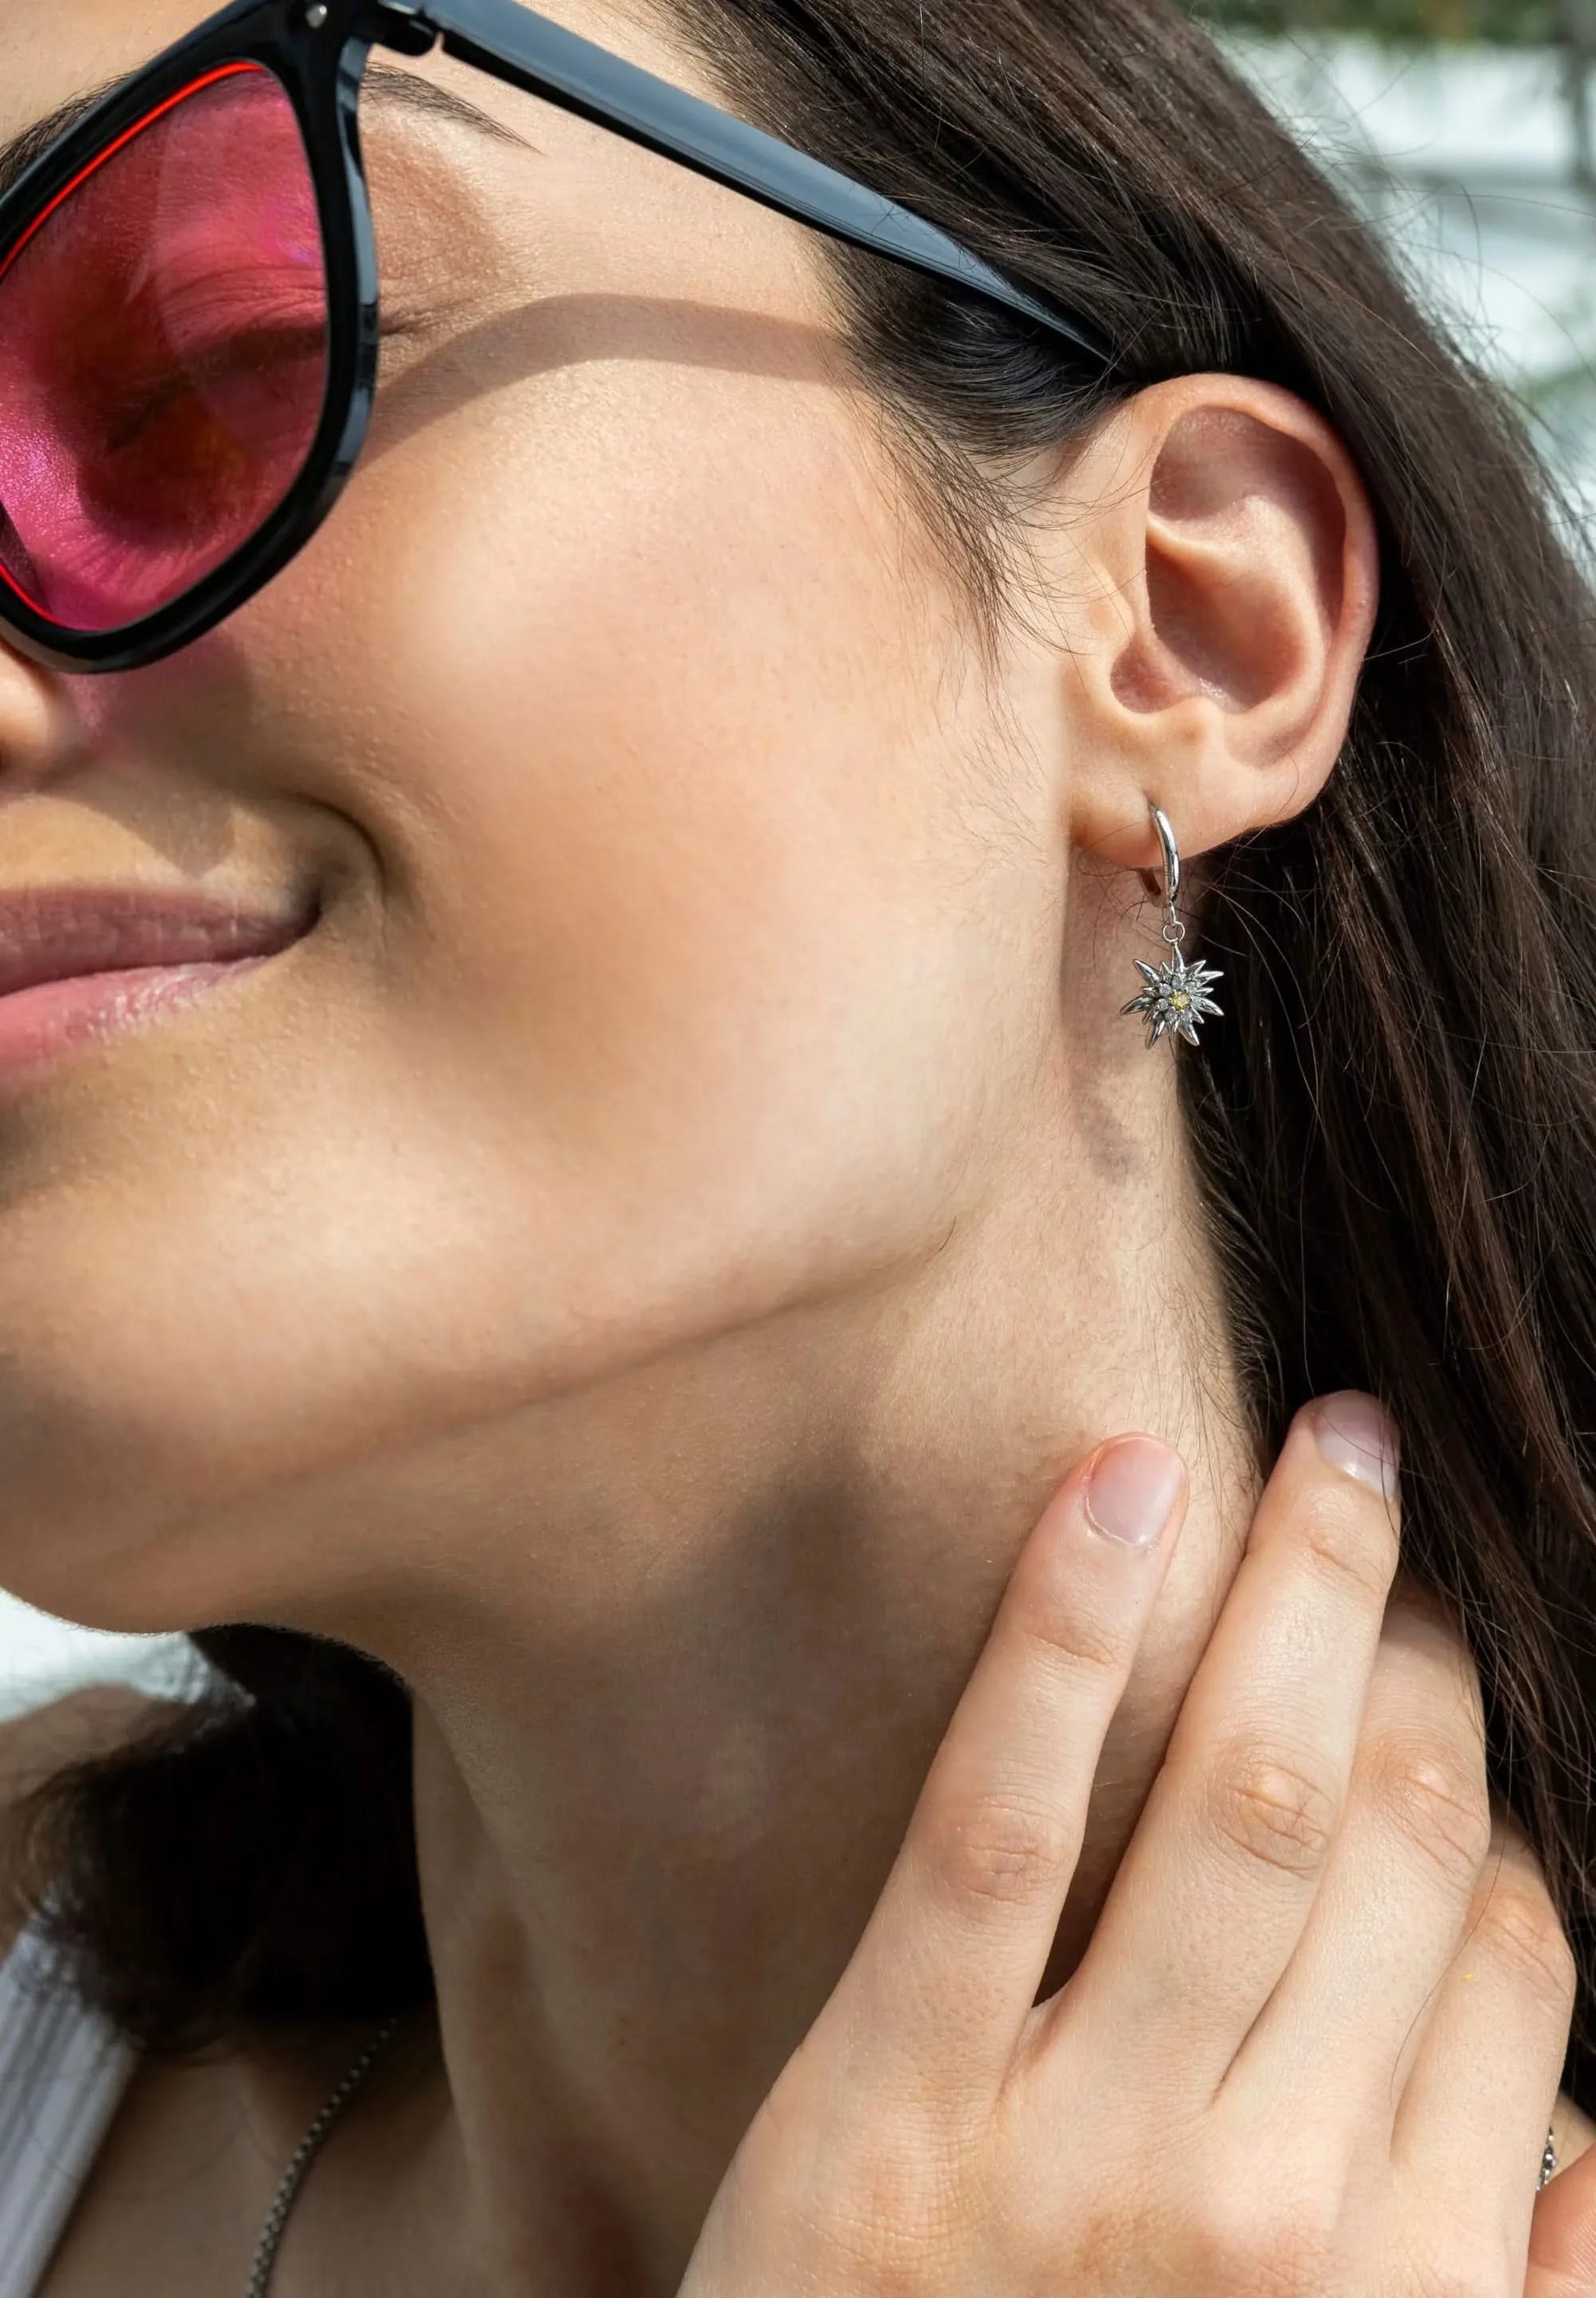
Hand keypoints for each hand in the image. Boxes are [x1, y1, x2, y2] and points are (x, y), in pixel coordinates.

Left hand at [681, 1393, 1592, 2294]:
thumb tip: (1587, 2147)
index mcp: (1402, 2291)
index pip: (1505, 1973)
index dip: (1486, 1815)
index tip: (1443, 1719)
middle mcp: (1271, 2210)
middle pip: (1394, 1851)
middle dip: (1422, 1659)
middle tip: (1399, 1518)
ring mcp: (1077, 2140)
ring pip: (1241, 1803)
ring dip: (1310, 1592)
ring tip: (1336, 1452)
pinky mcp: (891, 2087)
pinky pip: (1003, 1820)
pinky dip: (1069, 1630)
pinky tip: (1127, 1478)